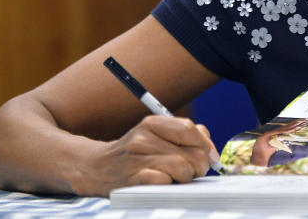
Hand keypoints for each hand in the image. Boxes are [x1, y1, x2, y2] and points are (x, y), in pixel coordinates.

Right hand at [77, 115, 218, 195]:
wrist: (96, 168)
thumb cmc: (134, 153)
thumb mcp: (155, 135)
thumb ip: (184, 135)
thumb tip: (210, 148)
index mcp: (151, 123)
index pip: (189, 129)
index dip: (205, 145)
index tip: (211, 157)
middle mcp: (143, 138)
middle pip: (190, 151)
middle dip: (200, 165)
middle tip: (195, 171)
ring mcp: (136, 159)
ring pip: (182, 168)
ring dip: (186, 177)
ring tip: (179, 178)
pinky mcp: (132, 179)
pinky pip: (164, 182)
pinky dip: (169, 185)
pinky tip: (164, 183)